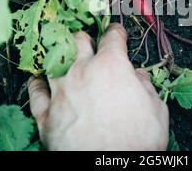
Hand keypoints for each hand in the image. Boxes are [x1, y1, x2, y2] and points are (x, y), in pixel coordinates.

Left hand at [27, 23, 168, 150]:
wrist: (109, 168)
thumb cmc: (136, 142)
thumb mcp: (156, 111)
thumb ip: (146, 87)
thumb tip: (139, 78)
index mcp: (111, 67)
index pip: (112, 38)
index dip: (116, 32)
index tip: (116, 33)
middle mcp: (82, 73)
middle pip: (77, 41)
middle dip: (85, 39)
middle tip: (89, 43)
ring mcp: (60, 92)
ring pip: (52, 60)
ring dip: (58, 55)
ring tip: (61, 56)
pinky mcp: (45, 115)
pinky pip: (35, 91)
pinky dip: (37, 83)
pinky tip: (39, 81)